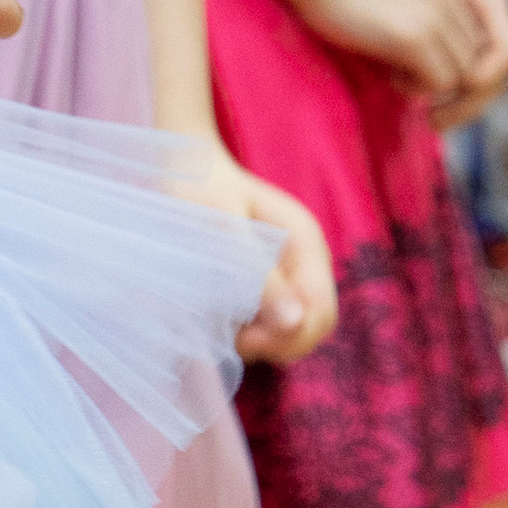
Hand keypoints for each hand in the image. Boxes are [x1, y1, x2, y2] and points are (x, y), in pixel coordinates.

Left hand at [171, 146, 336, 363]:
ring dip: (265, 337)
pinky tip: (225, 316)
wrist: (186, 165)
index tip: (244, 338)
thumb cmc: (199, 188)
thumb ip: (257, 273)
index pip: (321, 312)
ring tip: (225, 326)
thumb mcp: (222, 228)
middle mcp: (306, 258)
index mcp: (304, 243)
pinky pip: (276, 315)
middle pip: (314, 324)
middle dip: (278, 341)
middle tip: (233, 338)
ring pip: (295, 325)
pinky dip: (255, 326)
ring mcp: (291, 268)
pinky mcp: (272, 276)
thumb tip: (294, 322)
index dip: (290, 337)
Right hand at [293, 0, 498, 108]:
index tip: (408, 59)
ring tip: (392, 71)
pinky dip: (415, 87)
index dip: (443, 56)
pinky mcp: (414, 38)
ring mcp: (435, 18)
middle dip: (439, 73)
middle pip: (470, 58)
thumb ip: (420, 10)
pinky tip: (387, 73)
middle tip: (399, 71)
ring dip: (428, 82)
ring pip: (460, 74)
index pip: (470, 39)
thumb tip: (424, 55)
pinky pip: (438, 83)